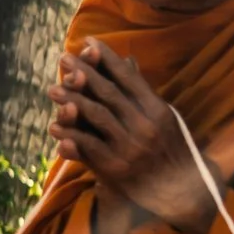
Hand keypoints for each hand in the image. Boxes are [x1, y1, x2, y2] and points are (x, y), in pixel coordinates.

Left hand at [50, 42, 215, 233]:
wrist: (180, 192)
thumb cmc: (169, 149)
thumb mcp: (164, 117)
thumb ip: (142, 92)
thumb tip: (127, 60)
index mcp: (157, 109)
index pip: (128, 77)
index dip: (107, 58)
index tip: (88, 42)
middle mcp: (145, 125)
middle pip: (109, 93)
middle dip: (84, 73)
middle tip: (63, 59)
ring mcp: (130, 147)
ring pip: (97, 117)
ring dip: (72, 101)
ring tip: (53, 89)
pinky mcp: (116, 169)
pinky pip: (90, 148)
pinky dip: (71, 136)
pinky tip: (54, 128)